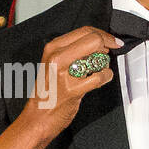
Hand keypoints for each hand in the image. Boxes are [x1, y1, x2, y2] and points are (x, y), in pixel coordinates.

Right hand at [16, 27, 121, 141]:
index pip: (84, 31)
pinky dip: (105, 77)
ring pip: (97, 56)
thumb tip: (98, 43)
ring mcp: (64, 74)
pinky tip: (100, 79)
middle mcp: (56, 58)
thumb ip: (73, 51)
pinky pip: (99, 77)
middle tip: (111, 51)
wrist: (37, 118)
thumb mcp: (54, 64)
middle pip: (93, 39)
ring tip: (99, 70)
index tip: (111, 41)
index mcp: (53, 48)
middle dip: (108, 44)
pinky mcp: (72, 90)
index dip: (103, 34)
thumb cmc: (48, 92)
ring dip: (104, 63)